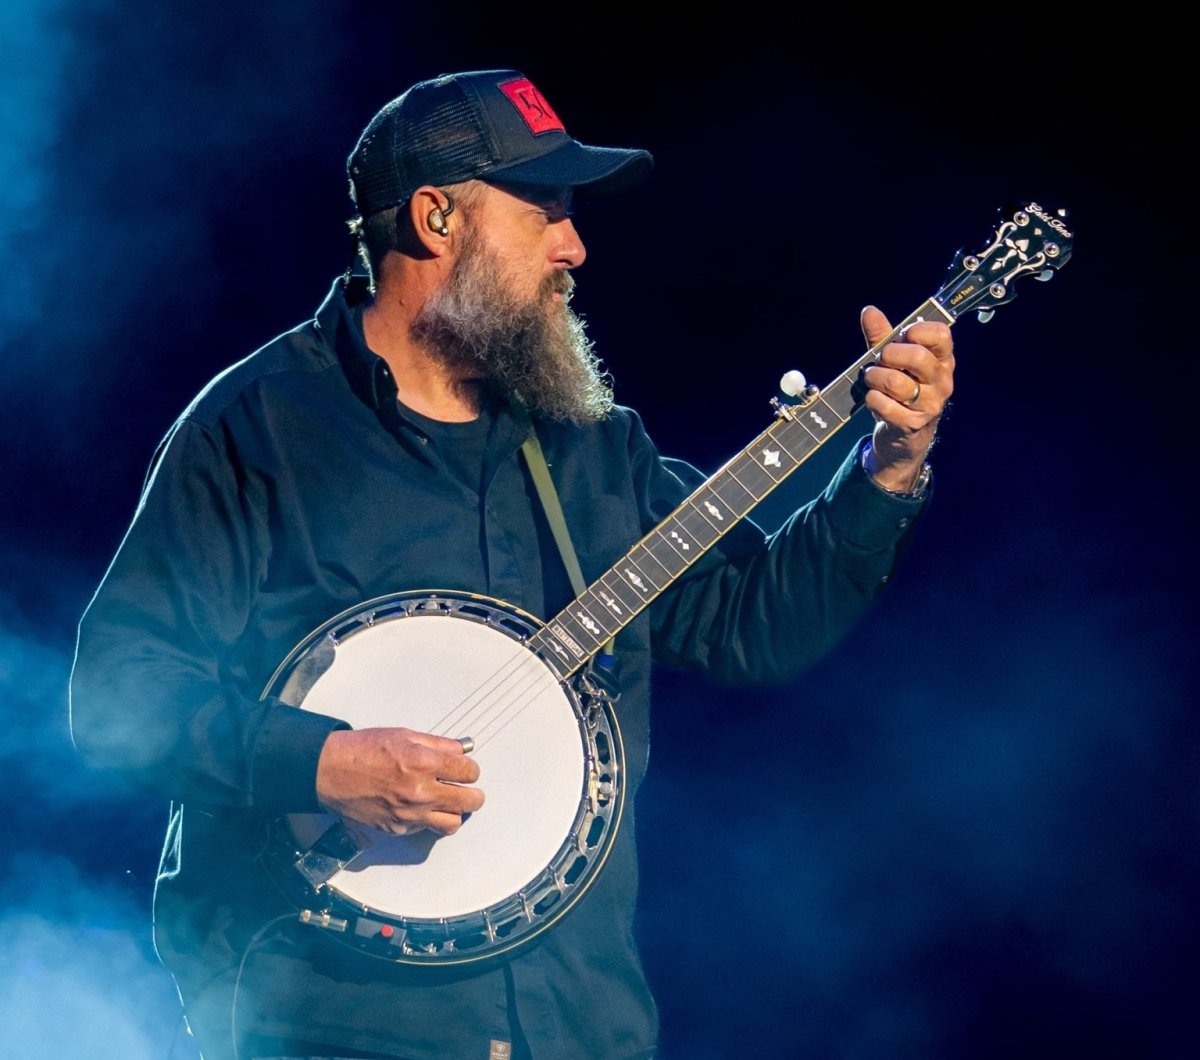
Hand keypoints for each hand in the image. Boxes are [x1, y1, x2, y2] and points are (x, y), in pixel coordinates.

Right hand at [315, 727, 483, 835]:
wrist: (331, 770)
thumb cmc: (363, 750)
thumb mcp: (405, 735)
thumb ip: (438, 744)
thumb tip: (461, 750)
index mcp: (424, 762)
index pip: (469, 772)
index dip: (470, 769)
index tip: (466, 769)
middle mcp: (420, 791)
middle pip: (470, 801)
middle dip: (472, 793)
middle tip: (467, 789)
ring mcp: (409, 814)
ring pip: (452, 822)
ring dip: (454, 812)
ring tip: (448, 802)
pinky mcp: (397, 828)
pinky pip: (426, 829)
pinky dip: (428, 819)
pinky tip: (422, 807)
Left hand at [859, 305, 954, 490]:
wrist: (903, 436)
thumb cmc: (900, 390)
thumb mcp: (893, 361)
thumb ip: (882, 336)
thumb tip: (869, 311)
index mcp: (942, 360)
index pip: (941, 334)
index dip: (916, 331)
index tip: (900, 338)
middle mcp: (942, 381)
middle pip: (918, 357)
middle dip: (889, 355)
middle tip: (880, 361)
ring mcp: (930, 404)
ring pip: (895, 383)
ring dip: (874, 378)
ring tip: (873, 381)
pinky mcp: (913, 423)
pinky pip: (883, 404)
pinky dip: (872, 400)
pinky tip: (875, 401)